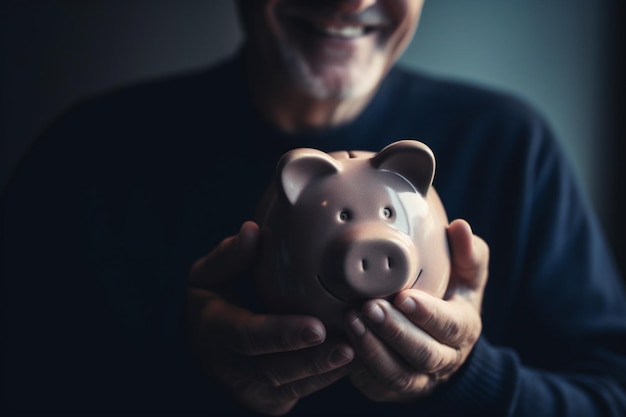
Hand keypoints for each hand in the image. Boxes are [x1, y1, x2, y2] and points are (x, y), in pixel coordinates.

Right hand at [187, 221, 353, 415]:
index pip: (247, 336)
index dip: (281, 334)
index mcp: (213, 331)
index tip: (317, 327)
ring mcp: (247, 389)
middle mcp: (227, 367)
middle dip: (312, 362)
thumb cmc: (212, 302)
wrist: (207, 345)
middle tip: (347, 347)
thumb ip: (230, 256)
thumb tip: (253, 231)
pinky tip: (350, 362)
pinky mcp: (267, 401)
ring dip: (324, 372)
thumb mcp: (209, 275)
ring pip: (289, 387)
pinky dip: (325, 379)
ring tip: (357, 353)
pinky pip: (299, 392)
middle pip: (272, 370)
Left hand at [344, 219, 488, 402]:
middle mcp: (444, 359)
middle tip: (369, 307)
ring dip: (373, 348)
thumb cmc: (449, 297)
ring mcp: (418, 379)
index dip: (428, 314)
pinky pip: (375, 383)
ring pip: (398, 374)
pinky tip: (341, 341)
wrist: (437, 342)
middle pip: (424, 354)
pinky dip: (358, 365)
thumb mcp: (465, 276)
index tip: (403, 296)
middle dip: (396, 332)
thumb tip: (460, 227)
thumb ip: (467, 253)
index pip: (451, 326)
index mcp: (464, 328)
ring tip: (351, 320)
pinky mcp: (390, 388)